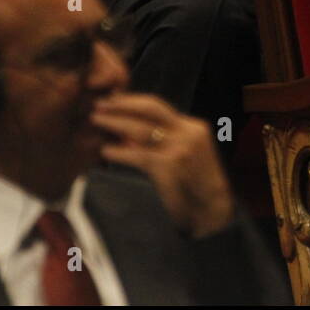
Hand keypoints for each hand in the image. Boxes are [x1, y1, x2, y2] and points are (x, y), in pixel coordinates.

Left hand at [91, 93, 234, 237]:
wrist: (213, 209)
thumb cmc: (194, 184)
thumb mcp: (183, 154)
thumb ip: (161, 141)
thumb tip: (125, 133)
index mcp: (193, 127)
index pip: (158, 106)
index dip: (131, 101)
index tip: (111, 99)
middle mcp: (188, 132)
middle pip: (150, 108)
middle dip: (122, 104)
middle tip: (99, 104)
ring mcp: (180, 148)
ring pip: (141, 128)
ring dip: (115, 122)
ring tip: (96, 122)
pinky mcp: (170, 165)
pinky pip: (138, 154)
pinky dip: (119, 152)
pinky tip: (106, 151)